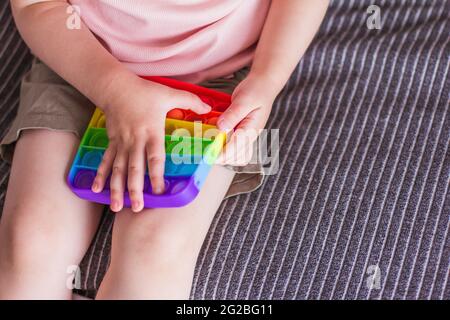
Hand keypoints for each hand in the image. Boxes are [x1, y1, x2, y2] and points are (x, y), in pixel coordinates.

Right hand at [91, 75, 210, 211]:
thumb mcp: (169, 94)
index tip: (159, 191)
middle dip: (135, 189)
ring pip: (118, 170)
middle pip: (135, 169)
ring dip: (117, 189)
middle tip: (137, 207)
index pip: (155, 158)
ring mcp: (121, 143)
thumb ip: (190, 101)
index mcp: (151, 132)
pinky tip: (96, 190)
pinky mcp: (112, 142)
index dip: (157, 176)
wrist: (115, 87)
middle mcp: (135, 141)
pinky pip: (106, 161)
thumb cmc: (144, 92)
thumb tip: (208, 108)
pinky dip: (100, 175)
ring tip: (116, 207)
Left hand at [216, 73, 275, 165]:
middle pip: (236, 157)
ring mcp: (247, 136)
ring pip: (237, 156)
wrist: (264, 85)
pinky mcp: (243, 133)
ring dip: (224, 156)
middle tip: (206, 152)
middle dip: (221, 158)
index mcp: (251, 129)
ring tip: (211, 148)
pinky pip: (236, 149)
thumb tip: (220, 128)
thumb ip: (232, 115)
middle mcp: (250, 136)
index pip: (236, 148)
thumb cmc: (256, 90)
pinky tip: (217, 142)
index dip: (221, 154)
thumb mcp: (243, 100)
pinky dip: (226, 150)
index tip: (208, 156)